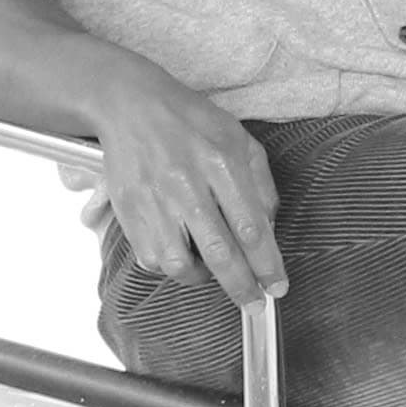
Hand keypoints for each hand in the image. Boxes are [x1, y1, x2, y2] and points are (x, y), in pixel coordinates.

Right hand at [84, 58, 286, 306]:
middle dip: (242, 286)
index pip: (251, 228)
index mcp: (221, 162)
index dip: (267, 265)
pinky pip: (151, 258)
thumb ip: (260, 182)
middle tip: (254, 302)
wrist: (129, 104)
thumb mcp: (238, 138)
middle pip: (220, 253)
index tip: (277, 287)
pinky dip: (170, 266)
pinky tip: (182, 254)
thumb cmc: (189, 120)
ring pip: (179, 264)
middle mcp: (187, 184)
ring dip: (202, 278)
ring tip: (211, 272)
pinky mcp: (128, 210)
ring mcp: (154, 200)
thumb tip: (268, 228)